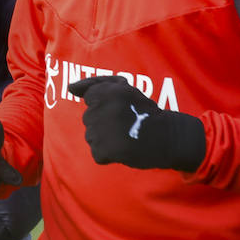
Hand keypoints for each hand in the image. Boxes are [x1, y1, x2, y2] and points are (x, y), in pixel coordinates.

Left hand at [68, 76, 206, 170]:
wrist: (168, 137)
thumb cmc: (144, 111)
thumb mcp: (124, 89)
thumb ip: (96, 84)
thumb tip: (70, 88)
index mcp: (106, 92)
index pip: (90, 97)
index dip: (104, 104)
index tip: (119, 110)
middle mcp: (101, 110)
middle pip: (89, 118)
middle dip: (104, 122)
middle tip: (125, 124)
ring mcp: (101, 131)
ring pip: (92, 136)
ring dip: (105, 138)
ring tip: (125, 137)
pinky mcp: (104, 151)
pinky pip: (98, 154)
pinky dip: (108, 154)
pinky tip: (123, 149)